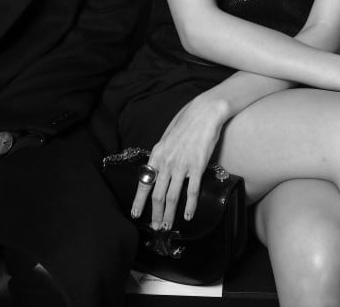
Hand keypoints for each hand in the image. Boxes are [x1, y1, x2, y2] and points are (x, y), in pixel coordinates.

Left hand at [133, 93, 230, 231]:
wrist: (204, 113)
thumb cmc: (187, 122)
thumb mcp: (167, 137)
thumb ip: (162, 154)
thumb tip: (158, 168)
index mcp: (157, 154)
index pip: (144, 181)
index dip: (139, 200)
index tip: (135, 214)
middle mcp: (166, 162)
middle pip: (157, 194)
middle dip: (155, 213)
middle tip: (156, 227)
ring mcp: (181, 165)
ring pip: (172, 196)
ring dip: (169, 214)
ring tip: (168, 226)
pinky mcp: (197, 166)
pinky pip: (192, 191)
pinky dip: (189, 205)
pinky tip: (188, 215)